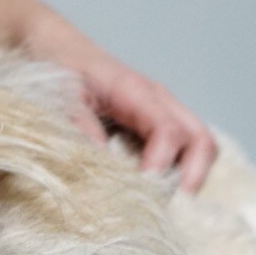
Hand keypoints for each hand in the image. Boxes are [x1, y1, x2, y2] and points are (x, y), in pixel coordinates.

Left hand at [23, 9, 216, 191]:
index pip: (168, 131)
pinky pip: (181, 150)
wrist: (55, 45)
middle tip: (169, 209)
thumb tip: (102, 163)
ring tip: (163, 205)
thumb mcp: (60, 95)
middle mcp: (157, 101)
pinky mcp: (153, 125)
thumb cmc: (58, 66)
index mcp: (135, 91)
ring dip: (188, 177)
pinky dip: (176, 173)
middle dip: (193, 177)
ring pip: (198, 146)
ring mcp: (160, 113)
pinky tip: (153, 192)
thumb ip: (80, 126)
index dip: (161, 165)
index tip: (144, 192)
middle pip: (200, 140)